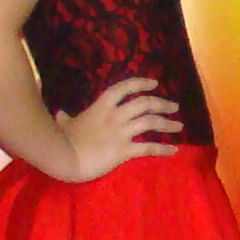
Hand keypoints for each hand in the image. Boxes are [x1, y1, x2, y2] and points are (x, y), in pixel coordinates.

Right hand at [54, 76, 181, 179]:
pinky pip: (148, 148)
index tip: (155, 83)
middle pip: (145, 104)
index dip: (142, 83)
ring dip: (167, 123)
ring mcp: (121, 132)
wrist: (65, 156)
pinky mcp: (124, 150)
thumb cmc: (63, 139)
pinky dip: (163, 148)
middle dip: (162, 103)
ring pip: (151, 122)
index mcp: (102, 105)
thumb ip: (66, 117)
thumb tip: (60, 113)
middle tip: (174, 106)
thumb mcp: (65, 124)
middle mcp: (116, 115)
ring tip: (179, 126)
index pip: (126, 87)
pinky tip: (174, 149)